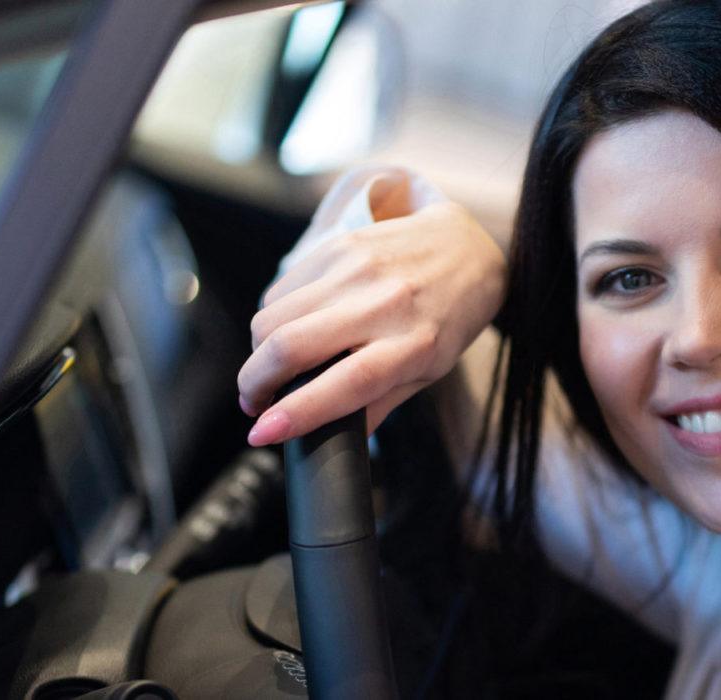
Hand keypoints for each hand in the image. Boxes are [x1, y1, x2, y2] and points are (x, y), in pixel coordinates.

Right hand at [237, 178, 504, 445]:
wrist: (467, 246)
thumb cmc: (449, 318)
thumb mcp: (428, 372)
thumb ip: (379, 405)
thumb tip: (331, 444)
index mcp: (414, 345)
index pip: (347, 383)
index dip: (296, 412)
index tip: (261, 433)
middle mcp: (384, 304)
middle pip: (290, 345)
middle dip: (254, 382)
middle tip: (253, 402)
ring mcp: (358, 269)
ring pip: (273, 315)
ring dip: (257, 352)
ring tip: (270, 368)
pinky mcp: (339, 245)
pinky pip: (280, 288)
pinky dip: (271, 317)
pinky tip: (287, 329)